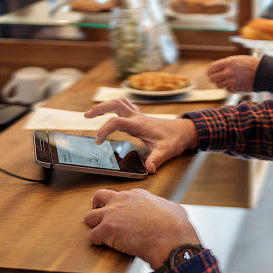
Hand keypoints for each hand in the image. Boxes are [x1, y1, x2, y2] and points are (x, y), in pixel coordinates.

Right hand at [84, 98, 198, 172]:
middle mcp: (138, 117)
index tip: (98, 142)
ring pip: (120, 102)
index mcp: (139, 125)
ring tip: (92, 113)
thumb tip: (150, 170)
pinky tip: (112, 114)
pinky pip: (126, 107)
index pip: (116, 122)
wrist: (186, 130)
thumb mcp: (167, 151)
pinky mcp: (142, 117)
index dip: (104, 130)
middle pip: (115, 104)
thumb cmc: (176, 140)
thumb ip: (156, 159)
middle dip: (99, 108)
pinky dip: (116, 107)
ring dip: (106, 105)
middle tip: (86, 116)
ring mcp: (140, 115)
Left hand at [84, 188, 200, 268]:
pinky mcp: (106, 229)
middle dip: (98, 208)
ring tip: (103, 236)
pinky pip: (92, 237)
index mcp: (137, 195)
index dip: (120, 208)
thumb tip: (169, 211)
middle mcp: (122, 200)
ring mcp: (112, 214)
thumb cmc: (175, 227)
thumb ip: (164, 207)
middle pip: (99, 197)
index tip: (123, 216)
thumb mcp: (172, 208)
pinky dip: (98, 243)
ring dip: (95, 227)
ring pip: (89, 217)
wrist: (171, 240)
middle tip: (103, 219)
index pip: (120, 196)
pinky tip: (107, 247)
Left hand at [207, 56, 259, 92]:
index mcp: (228, 62)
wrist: (262, 73)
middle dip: (214, 78)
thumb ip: (225, 64)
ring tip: (230, 80)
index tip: (210, 74)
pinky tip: (237, 84)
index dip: (210, 71)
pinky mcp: (235, 89)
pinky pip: (227, 90)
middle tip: (217, 78)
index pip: (212, 68)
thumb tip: (214, 70)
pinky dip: (230, 88)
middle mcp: (228, 72)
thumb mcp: (237, 60)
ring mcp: (231, 81)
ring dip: (222, 83)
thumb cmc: (250, 65)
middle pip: (213, 78)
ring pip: (219, 85)